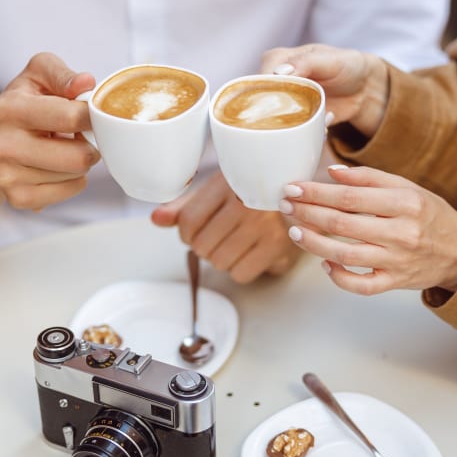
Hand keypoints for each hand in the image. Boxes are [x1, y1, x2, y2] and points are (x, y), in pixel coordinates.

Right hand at [0, 52, 99, 209]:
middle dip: (91, 145)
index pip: (72, 117)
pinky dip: (73, 180)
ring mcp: (7, 175)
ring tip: (64, 147)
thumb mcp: (39, 74)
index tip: (92, 114)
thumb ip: (63, 75)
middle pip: (79, 157)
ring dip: (80, 162)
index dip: (93, 116)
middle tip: (82, 135)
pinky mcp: (17, 198)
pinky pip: (68, 192)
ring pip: (76, 175)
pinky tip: (59, 166)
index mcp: (8, 109)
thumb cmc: (26, 101)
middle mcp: (2, 145)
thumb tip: (86, 83)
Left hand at [151, 171, 301, 283]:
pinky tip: (249, 253)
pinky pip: (240, 273)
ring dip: (221, 259)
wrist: (300, 202)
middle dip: (204, 248)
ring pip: (219, 262)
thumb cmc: (250, 198)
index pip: (188, 221)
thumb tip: (156, 219)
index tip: (194, 233)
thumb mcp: (216, 194)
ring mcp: (264, 225)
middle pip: (201, 245)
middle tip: (218, 238)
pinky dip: (240, 269)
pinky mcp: (278, 246)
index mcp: (227, 183)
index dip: (185, 234)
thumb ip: (184, 208)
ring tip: (235, 244)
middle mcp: (246, 203)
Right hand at [260, 44, 388, 137]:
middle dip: (278, 113)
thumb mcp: (329, 60)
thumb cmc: (346, 64)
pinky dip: (304, 133)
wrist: (364, 87)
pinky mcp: (294, 120)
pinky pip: (289, 131)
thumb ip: (304, 63)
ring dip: (293, 126)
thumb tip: (278, 72)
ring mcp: (284, 102)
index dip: (266, 92)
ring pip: (273, 120)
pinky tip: (323, 124)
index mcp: (278, 60)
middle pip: (261, 102)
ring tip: (318, 118)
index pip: (260, 77)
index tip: (284, 102)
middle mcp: (276, 81)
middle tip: (302, 116)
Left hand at [279, 166, 456, 294]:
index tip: (293, 188)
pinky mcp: (394, 283)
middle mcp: (401, 233)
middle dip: (308, 213)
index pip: (349, 196)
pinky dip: (338, 277)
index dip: (316, 192)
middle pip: (342, 224)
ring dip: (314, 244)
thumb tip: (332, 173)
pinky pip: (361, 285)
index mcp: (405, 203)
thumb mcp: (407, 188)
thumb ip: (370, 178)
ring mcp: (397, 261)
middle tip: (286, 206)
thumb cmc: (429, 215)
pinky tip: (324, 263)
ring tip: (294, 231)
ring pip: (345, 255)